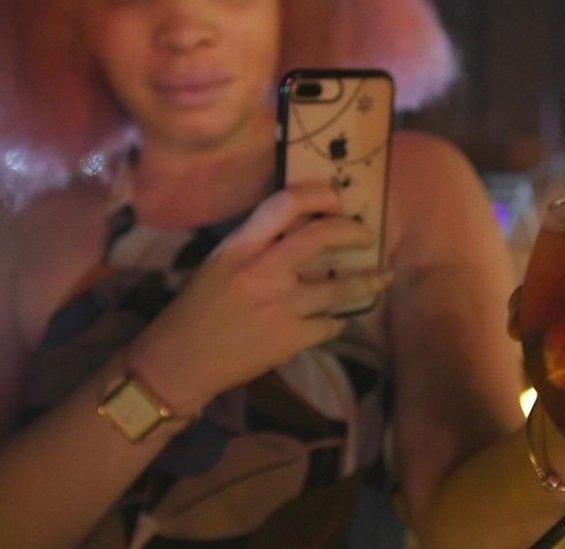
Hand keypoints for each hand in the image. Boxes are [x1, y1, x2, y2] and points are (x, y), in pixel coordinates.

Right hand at [129, 183, 392, 414]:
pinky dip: (337, 321)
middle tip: (366, 236)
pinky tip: (337, 320)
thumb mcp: (220, 262)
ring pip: (341, 286)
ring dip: (367, 281)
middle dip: (354, 232)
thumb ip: (258, 243)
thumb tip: (308, 225)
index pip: (285, 203)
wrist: (181, 361)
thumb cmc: (198, 308)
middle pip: (323, 236)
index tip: (337, 200)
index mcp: (241, 246)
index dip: (319, 194)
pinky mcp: (291, 339)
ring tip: (381, 277)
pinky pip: (331, 324)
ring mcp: (281, 306)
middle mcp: (263, 270)